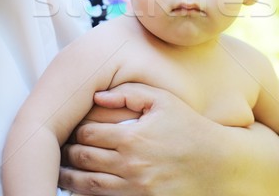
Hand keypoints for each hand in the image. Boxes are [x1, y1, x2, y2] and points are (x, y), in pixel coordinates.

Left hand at [59, 82, 278, 195]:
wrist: (217, 164)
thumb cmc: (189, 128)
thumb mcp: (163, 101)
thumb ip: (129, 93)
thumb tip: (97, 96)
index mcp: (132, 138)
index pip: (87, 134)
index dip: (75, 130)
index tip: (73, 128)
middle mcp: (129, 165)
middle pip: (82, 160)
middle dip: (68, 154)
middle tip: (61, 149)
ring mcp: (134, 188)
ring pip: (87, 185)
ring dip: (69, 178)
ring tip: (61, 171)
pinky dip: (87, 195)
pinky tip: (81, 188)